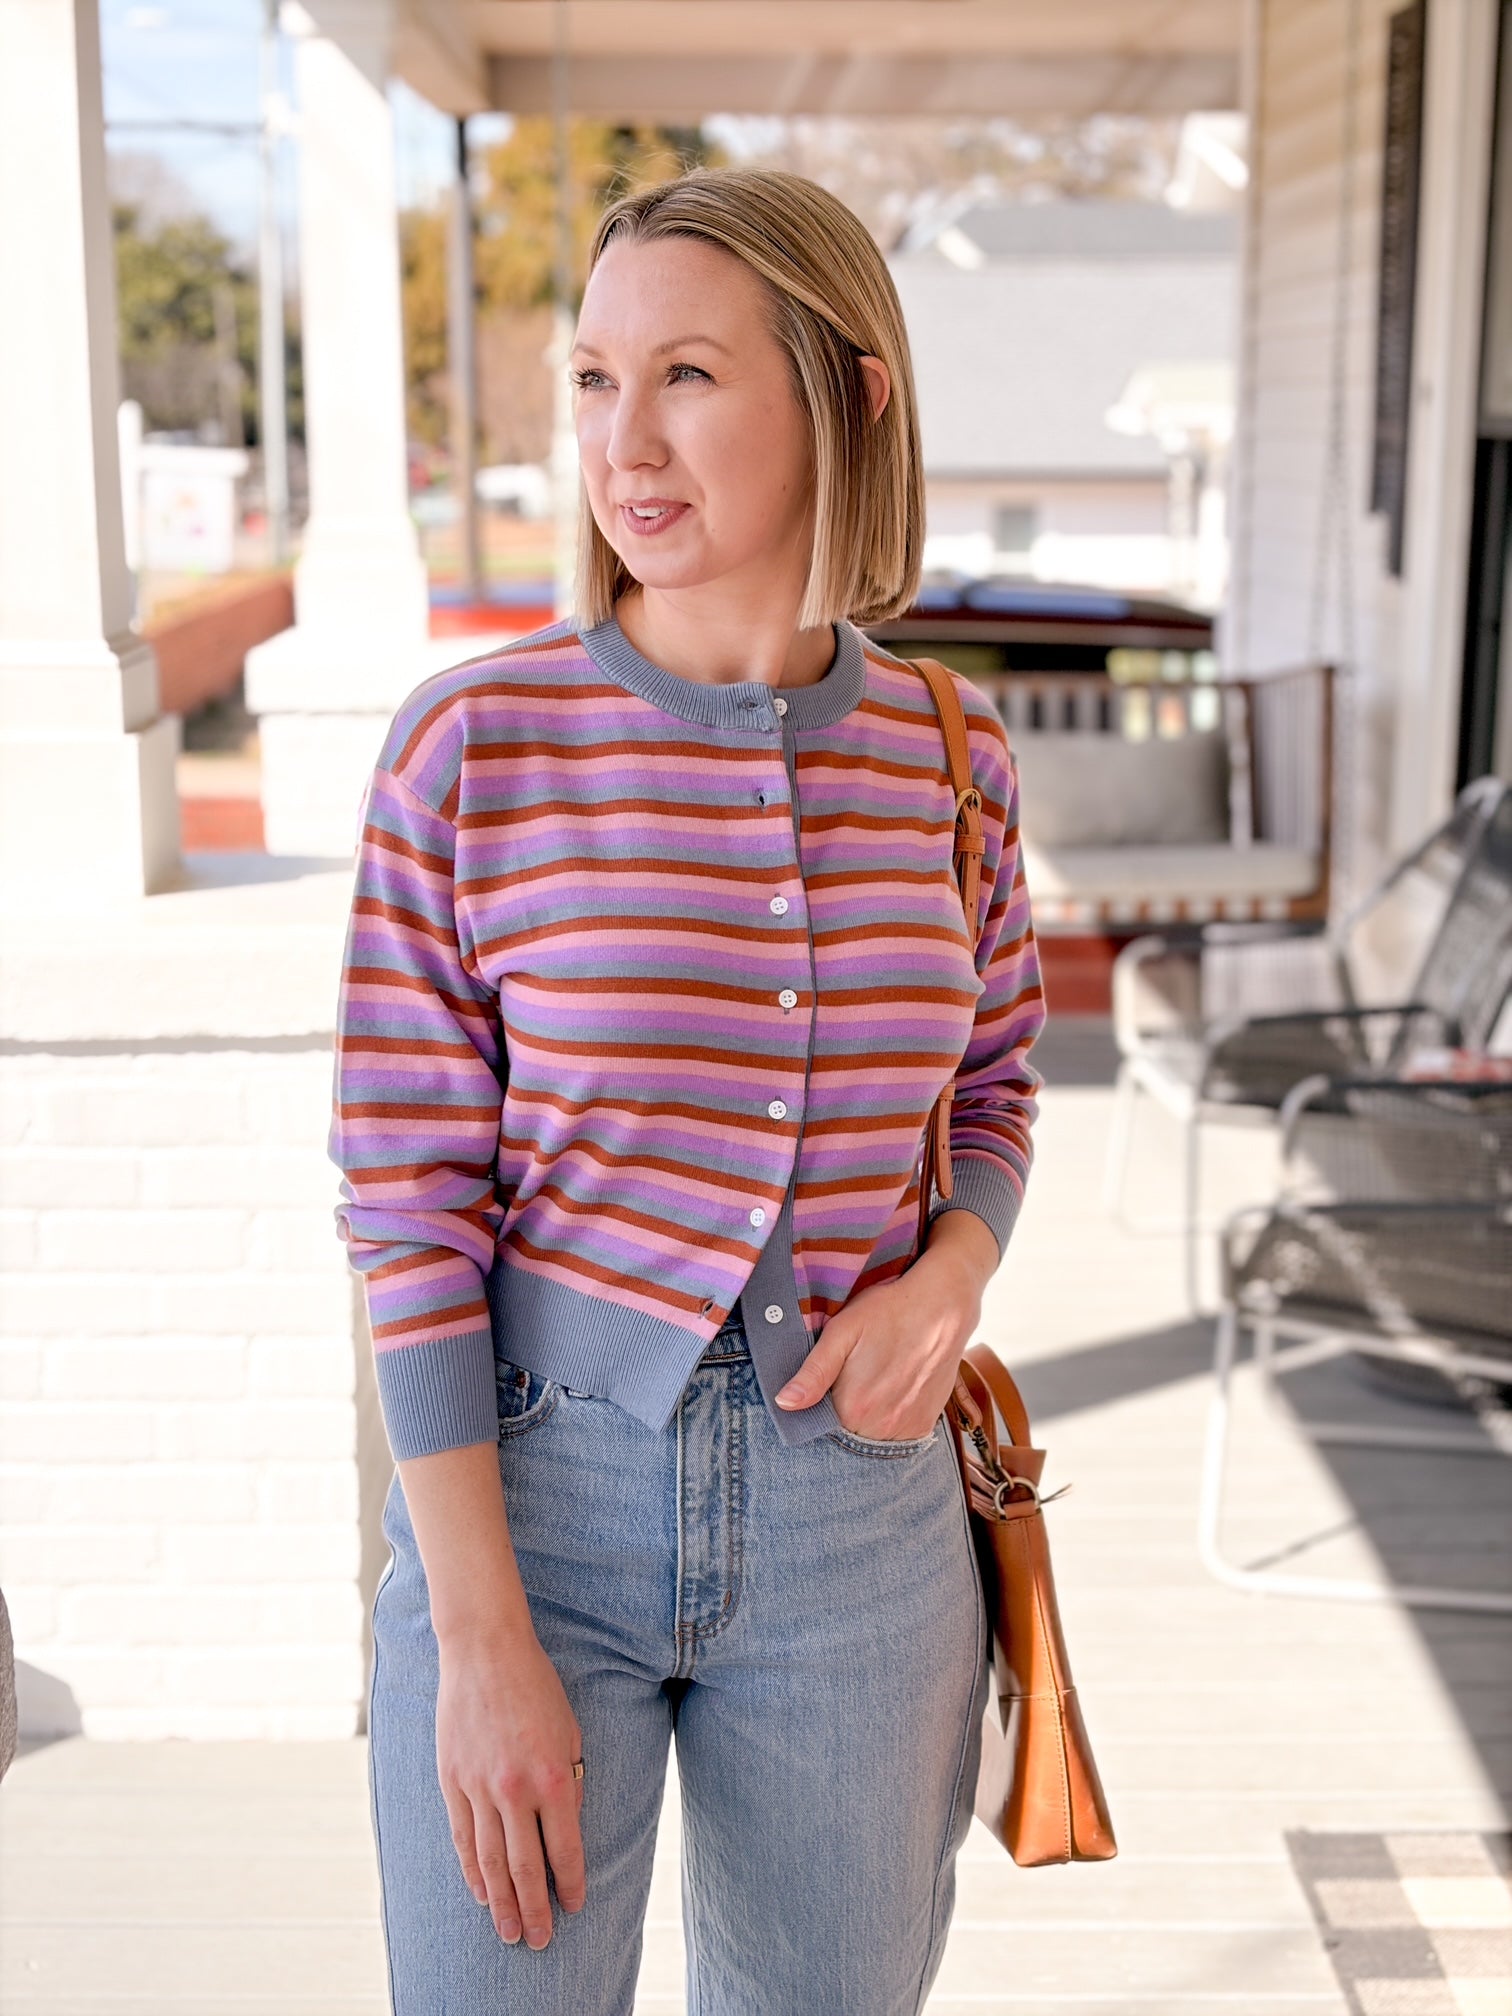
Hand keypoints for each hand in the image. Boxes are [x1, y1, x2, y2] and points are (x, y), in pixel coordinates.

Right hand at [435, 1626, 585, 1948]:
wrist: (485, 1650)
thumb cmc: (536, 1686)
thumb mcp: (570, 1731)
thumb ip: (571, 1781)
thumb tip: (567, 1824)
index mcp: (555, 1776)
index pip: (566, 1848)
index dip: (572, 1883)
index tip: (575, 1906)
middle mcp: (517, 1790)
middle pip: (527, 1867)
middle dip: (536, 1909)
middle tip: (540, 1941)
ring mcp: (480, 1787)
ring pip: (491, 1862)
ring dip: (502, 1903)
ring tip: (509, 1933)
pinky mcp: (453, 1781)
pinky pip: (463, 1838)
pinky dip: (472, 1870)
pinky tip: (481, 1893)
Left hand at [774, 1209, 997, 1439]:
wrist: (943, 1306)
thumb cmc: (888, 1311)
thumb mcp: (842, 1332)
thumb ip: (813, 1373)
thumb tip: (783, 1403)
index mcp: (853, 1408)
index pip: (819, 1425)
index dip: (818, 1404)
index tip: (828, 1382)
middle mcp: (882, 1427)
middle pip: (846, 1433)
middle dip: (842, 1412)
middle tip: (854, 1374)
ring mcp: (907, 1428)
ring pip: (871, 1435)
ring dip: (866, 1418)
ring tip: (874, 1378)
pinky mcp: (925, 1424)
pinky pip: (896, 1433)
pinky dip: (889, 1417)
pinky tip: (892, 1387)